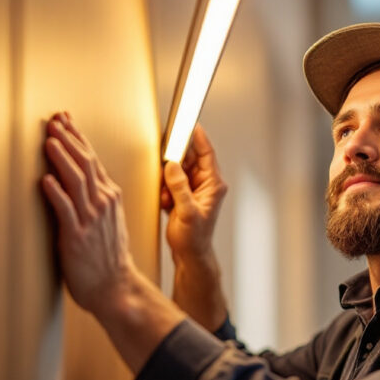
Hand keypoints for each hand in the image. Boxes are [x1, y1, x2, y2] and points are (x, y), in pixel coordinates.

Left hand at [41, 112, 185, 373]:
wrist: (116, 287)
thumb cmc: (108, 258)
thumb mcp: (107, 221)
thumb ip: (95, 200)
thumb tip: (77, 180)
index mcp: (109, 198)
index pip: (93, 160)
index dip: (78, 138)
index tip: (66, 120)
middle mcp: (102, 204)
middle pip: (85, 163)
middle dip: (69, 139)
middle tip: (54, 121)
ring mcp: (90, 219)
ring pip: (76, 181)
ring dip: (62, 158)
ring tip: (50, 140)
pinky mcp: (76, 237)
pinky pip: (66, 210)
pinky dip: (56, 193)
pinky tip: (45, 180)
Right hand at [161, 124, 227, 261]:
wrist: (190, 255)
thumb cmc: (194, 238)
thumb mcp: (186, 212)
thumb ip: (179, 187)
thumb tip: (172, 166)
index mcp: (213, 185)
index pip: (207, 153)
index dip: (198, 137)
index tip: (189, 124)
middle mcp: (206, 184)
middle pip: (189, 159)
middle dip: (175, 165)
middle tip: (166, 172)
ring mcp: (195, 189)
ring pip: (178, 171)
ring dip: (168, 182)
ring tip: (169, 199)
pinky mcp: (185, 195)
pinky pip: (172, 182)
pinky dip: (166, 191)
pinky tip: (167, 204)